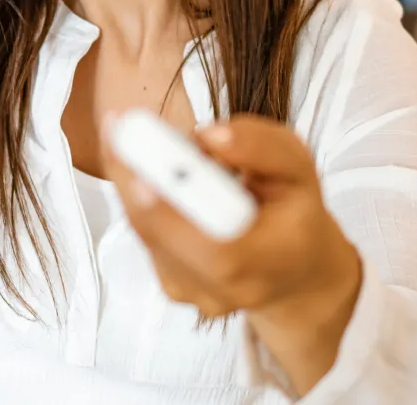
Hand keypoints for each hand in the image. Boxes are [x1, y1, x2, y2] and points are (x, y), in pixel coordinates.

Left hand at [103, 114, 362, 394]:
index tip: (141, 175)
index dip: (173, 213)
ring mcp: (191, 292)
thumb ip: (263, 147)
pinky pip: (145, 233)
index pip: (214, 248)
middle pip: (161, 234)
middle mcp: (222, 290)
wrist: (293, 270)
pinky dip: (143, 195)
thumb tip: (208, 136)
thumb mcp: (298, 169)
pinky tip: (157, 170)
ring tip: (141, 134)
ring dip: (137, 177)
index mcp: (265, 263)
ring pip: (146, 228)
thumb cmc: (295, 213)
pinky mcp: (170, 283)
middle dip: (136, 174)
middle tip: (118, 123)